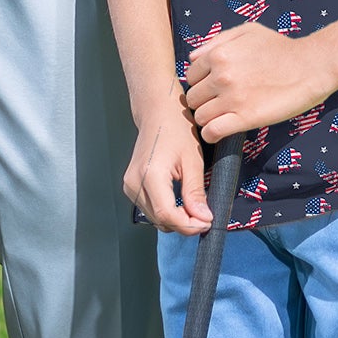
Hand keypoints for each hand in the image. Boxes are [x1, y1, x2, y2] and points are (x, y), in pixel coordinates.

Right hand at [124, 99, 211, 234]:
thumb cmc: (175, 128)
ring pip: (156, 219)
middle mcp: (134, 182)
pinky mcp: (131, 186)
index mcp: (150, 174)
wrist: (157, 112)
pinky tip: (179, 201)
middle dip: (185, 223)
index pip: (168, 216)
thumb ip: (195, 193)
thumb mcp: (193, 160)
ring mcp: (130, 185)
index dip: (190, 225)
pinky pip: (151, 210)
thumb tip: (202, 218)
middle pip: (161, 220)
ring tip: (193, 206)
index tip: (207, 222)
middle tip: (204, 214)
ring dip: (176, 219)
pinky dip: (167, 212)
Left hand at [182, 23, 337, 144]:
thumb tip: (193, 58)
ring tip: (220, 117)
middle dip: (202, 101)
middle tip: (217, 104)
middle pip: (193, 98)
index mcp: (218, 54)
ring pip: (200, 116)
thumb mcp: (246, 31)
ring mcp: (232, 98)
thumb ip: (216, 41)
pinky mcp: (246, 118)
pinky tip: (219, 131)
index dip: (200, 84)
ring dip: (207, 118)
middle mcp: (220, 76)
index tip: (211, 89)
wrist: (310, 66)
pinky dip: (211, 134)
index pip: (190, 76)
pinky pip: (213, 132)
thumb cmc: (280, 47)